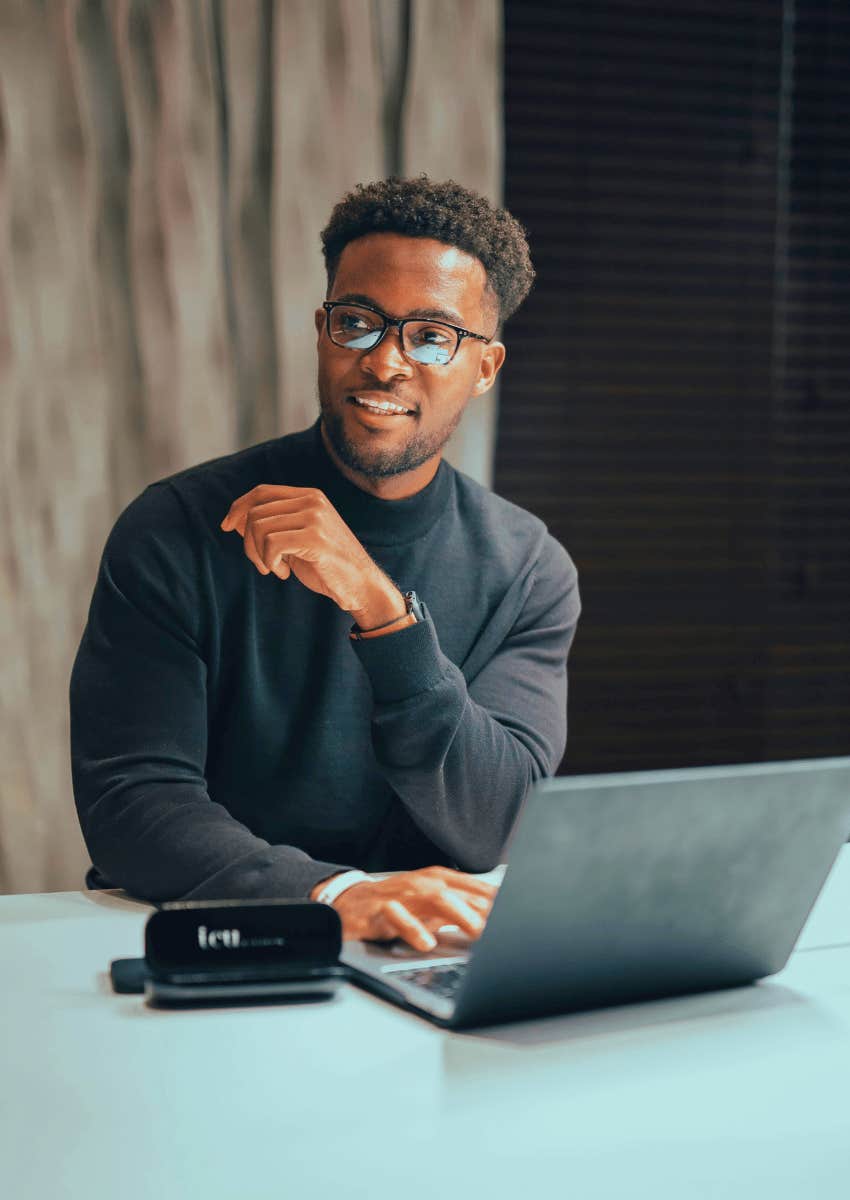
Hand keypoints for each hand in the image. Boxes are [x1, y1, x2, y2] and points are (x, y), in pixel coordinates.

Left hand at [220, 484, 404, 625]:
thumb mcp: (296, 540)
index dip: (238, 507)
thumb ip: (271, 527)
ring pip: (259, 528)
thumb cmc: (327, 566)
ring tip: (276, 569)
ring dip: (259, 555)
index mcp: (309, 496)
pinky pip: (271, 544)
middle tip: (263, 564)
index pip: (262, 492)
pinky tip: (284, 573)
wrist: (362, 585)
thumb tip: (233, 520)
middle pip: (255, 512)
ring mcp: (314, 517)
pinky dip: (269, 562)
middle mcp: (311, 501)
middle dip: (248, 542)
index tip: (226, 526)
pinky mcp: (314, 538)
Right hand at [317, 866, 497, 950]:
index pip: (476, 888)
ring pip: (435, 898)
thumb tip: (495, 922)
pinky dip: (414, 929)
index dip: (497, 901)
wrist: (352, 903)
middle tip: (505, 927)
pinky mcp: (381, 908)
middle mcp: (424, 882)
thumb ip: (462, 912)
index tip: (519, 915)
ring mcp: (403, 893)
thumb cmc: (398, 904)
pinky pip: (398, 916)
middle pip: (462, 892)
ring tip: (476, 931)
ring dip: (459, 913)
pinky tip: (427, 943)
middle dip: (484, 909)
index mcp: (440, 879)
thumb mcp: (432, 908)